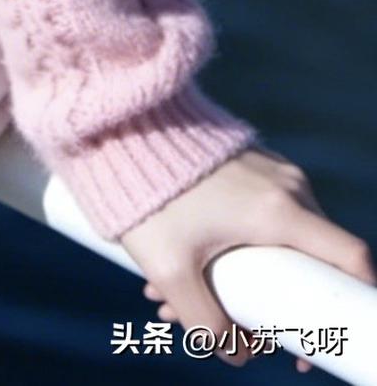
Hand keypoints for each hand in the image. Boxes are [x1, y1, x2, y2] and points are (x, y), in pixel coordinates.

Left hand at [121, 144, 375, 371]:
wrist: (124, 124)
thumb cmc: (149, 197)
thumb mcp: (171, 272)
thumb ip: (206, 323)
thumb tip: (240, 354)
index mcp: (282, 211)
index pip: (352, 258)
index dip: (353, 305)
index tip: (320, 337)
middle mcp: (289, 186)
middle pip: (311, 259)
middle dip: (275, 304)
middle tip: (236, 328)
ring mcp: (273, 171)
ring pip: (281, 239)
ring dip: (245, 277)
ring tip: (178, 298)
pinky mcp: (252, 164)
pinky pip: (263, 215)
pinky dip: (236, 247)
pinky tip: (181, 263)